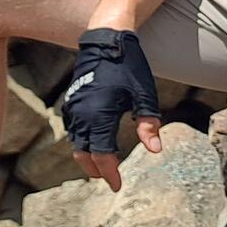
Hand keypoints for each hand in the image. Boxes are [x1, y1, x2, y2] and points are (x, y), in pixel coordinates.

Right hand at [61, 28, 163, 191]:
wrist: (106, 39)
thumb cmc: (128, 66)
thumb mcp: (144, 95)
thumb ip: (149, 124)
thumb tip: (155, 150)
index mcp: (99, 116)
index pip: (102, 156)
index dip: (110, 174)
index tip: (118, 186)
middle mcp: (81, 115)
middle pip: (84, 155)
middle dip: (96, 170)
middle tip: (110, 180)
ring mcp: (73, 108)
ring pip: (76, 144)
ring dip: (88, 158)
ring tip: (102, 167)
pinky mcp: (71, 101)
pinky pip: (73, 130)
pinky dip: (82, 143)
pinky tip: (94, 144)